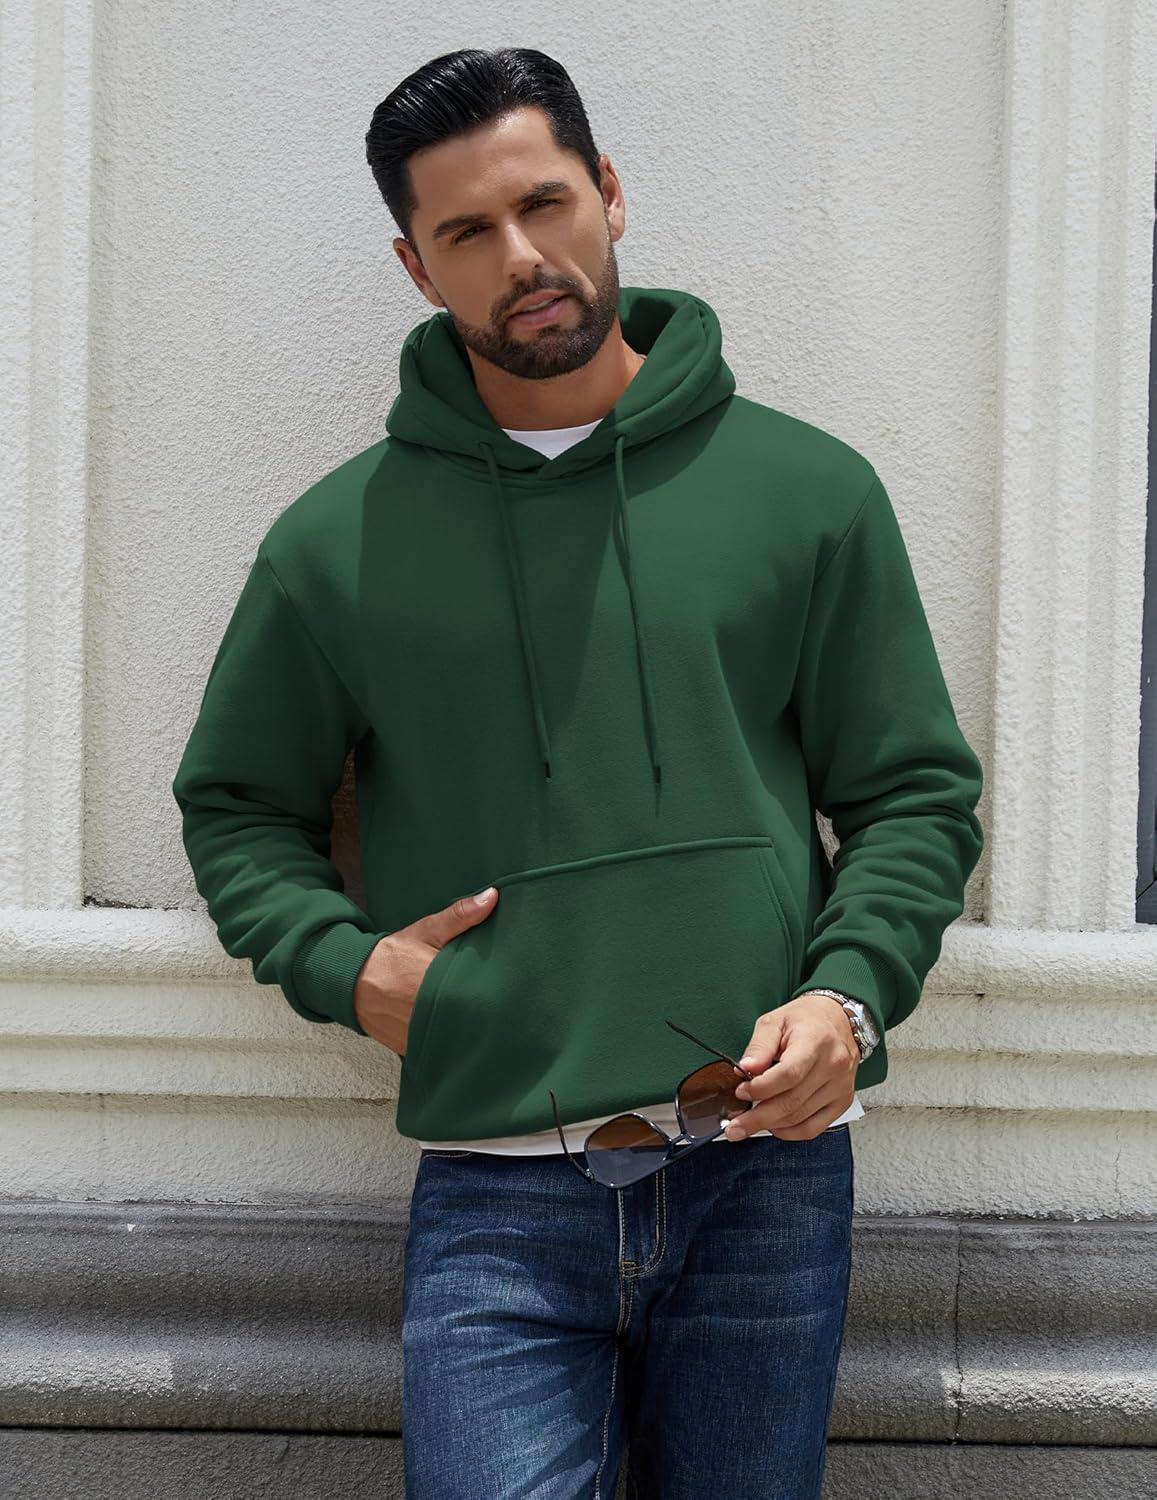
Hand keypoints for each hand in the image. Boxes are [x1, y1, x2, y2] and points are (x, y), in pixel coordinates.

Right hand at [352, 886, 498, 1052]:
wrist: (351, 982)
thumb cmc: (392, 956)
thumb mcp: (426, 930)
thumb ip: (460, 915)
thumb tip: (492, 897)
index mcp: (436, 982)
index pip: (477, 990)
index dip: (495, 990)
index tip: (507, 985)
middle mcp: (428, 1014)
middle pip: (471, 1017)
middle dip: (484, 1010)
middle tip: (501, 1003)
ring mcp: (419, 1035)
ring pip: (456, 1036)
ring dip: (467, 1028)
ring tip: (481, 1018)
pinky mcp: (412, 1049)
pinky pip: (438, 1048)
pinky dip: (448, 1041)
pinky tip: (458, 1031)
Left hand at [724, 991, 859, 1141]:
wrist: (840, 1020)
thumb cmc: (807, 1019)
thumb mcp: (776, 1020)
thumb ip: (759, 1046)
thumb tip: (745, 1070)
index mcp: (815, 1041)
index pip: (789, 1074)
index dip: (761, 1088)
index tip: (741, 1092)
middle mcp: (833, 1066)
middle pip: (792, 1102)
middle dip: (758, 1118)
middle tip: (735, 1126)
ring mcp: (840, 1087)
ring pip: (801, 1118)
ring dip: (770, 1126)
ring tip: (748, 1125)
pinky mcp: (842, 1101)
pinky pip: (815, 1128)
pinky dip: (791, 1132)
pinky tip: (774, 1127)